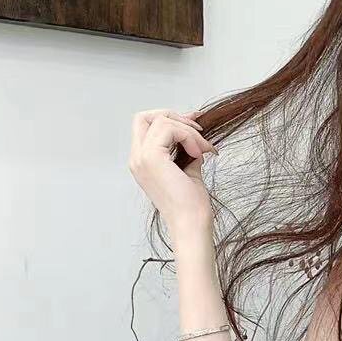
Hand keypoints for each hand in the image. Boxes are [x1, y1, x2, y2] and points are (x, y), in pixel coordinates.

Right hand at [127, 107, 217, 232]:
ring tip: (204, 149)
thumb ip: (186, 152)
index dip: (170, 119)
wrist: (192, 224)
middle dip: (174, 116)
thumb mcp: (188, 171)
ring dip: (188, 130)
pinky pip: (169, 129)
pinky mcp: (152, 157)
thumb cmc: (191, 206)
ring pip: (161, 120)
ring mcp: (141, 157)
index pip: (145, 125)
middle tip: (198, 131)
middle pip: (145, 116)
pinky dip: (188, 136)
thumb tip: (195, 138)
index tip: (195, 126)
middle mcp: (137, 158)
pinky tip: (199, 153)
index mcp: (142, 162)